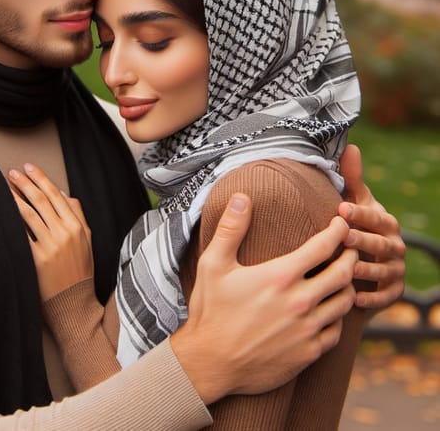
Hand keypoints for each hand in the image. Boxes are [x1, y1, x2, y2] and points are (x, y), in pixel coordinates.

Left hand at [10, 163, 93, 301]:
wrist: (74, 303)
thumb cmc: (81, 271)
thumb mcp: (87, 240)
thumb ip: (78, 215)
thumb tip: (65, 195)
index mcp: (77, 226)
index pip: (56, 195)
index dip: (41, 178)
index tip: (29, 167)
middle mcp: (64, 233)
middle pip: (41, 201)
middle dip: (25, 183)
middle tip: (12, 172)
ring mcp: (50, 246)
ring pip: (29, 214)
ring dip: (16, 198)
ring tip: (4, 187)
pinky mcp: (37, 260)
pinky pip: (22, 235)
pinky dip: (12, 222)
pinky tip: (2, 213)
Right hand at [170, 193, 356, 404]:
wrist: (210, 362)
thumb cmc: (210, 310)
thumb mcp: (213, 264)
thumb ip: (230, 228)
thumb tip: (242, 197)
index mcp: (280, 276)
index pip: (322, 246)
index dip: (337, 231)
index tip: (341, 222)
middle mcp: (300, 302)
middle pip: (342, 274)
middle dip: (351, 256)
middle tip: (350, 247)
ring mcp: (306, 330)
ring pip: (344, 303)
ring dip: (348, 286)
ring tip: (344, 277)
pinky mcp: (308, 353)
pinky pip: (336, 332)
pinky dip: (338, 318)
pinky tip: (330, 311)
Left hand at [338, 144, 405, 309]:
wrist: (358, 261)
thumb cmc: (353, 225)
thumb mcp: (353, 201)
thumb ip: (352, 178)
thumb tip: (351, 146)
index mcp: (385, 221)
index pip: (375, 216)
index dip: (359, 213)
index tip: (340, 209)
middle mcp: (394, 245)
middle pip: (382, 243)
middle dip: (364, 240)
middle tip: (344, 238)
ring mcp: (395, 269)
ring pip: (385, 270)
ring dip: (367, 270)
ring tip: (348, 269)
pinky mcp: (393, 291)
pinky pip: (386, 296)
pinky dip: (373, 298)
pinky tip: (355, 298)